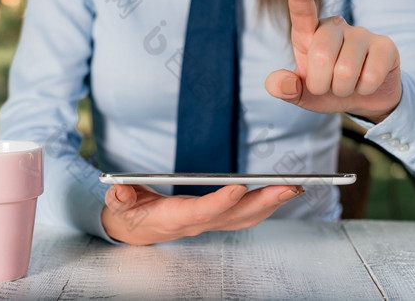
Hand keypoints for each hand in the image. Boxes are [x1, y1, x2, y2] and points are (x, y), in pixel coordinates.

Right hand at [102, 184, 303, 244]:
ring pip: (247, 218)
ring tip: (295, 186)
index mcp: (175, 218)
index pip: (202, 212)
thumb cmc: (129, 212)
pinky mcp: (217, 219)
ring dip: (273, 203)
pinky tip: (281, 193)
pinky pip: (246, 217)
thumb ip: (119, 198)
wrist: (134, 229)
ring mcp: (210, 223)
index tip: (239, 186)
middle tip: (290, 185)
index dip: (220, 202)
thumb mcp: (118, 205)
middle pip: (236, 216)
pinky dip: (267, 206)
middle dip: (265, 201)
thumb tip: (120, 191)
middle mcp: (198, 223)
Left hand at [265, 0, 401, 123]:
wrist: (365, 98)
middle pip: (321, 55)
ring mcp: (362, 33)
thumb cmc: (328, 89)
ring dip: (343, 89)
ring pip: (346, 71)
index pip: (303, 13)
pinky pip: (370, 77)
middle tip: (328, 86)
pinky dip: (364, 90)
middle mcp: (335, 26)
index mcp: (309, 32)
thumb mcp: (302, 93)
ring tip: (348, 84)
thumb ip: (285, 88)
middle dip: (321, 83)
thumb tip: (283, 84)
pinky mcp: (386, 45)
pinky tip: (366, 83)